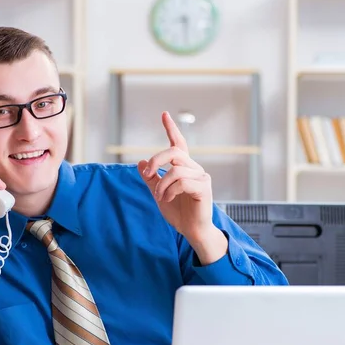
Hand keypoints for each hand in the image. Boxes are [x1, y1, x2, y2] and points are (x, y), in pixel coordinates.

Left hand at [137, 111, 227, 264]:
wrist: (191, 230)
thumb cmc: (178, 212)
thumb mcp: (158, 193)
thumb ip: (151, 178)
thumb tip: (140, 162)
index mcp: (183, 168)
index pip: (178, 143)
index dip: (171, 128)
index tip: (164, 114)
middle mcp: (194, 168)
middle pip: (174, 151)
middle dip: (157, 160)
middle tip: (147, 172)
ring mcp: (201, 177)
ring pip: (176, 169)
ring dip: (162, 183)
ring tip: (159, 196)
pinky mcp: (204, 188)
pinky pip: (182, 182)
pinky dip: (169, 191)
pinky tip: (166, 200)